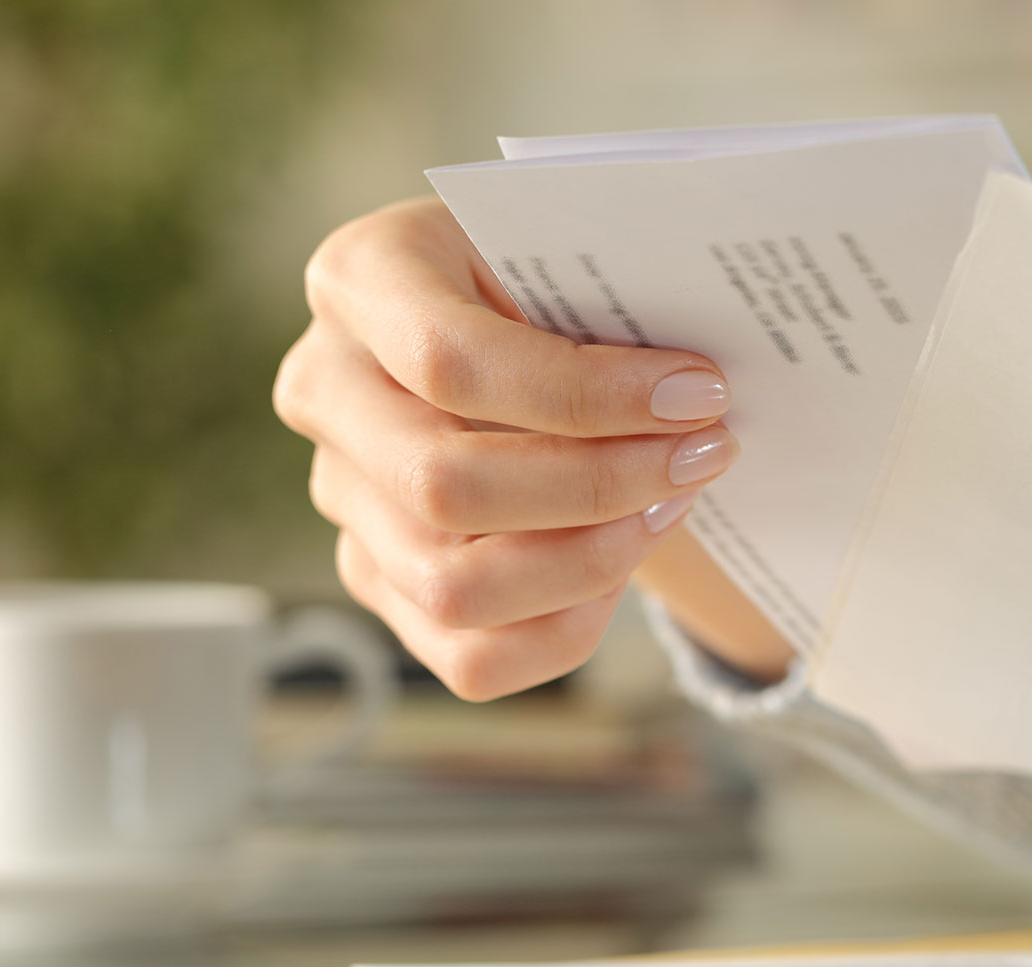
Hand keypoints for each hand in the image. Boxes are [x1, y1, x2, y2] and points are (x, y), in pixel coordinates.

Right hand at [275, 197, 739, 698]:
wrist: (521, 316)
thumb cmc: (558, 271)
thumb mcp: (573, 245)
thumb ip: (612, 288)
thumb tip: (699, 387)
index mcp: (362, 277)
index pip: (452, 362)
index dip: (587, 394)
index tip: (701, 393)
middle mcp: (327, 389)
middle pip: (446, 487)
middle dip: (601, 485)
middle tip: (704, 452)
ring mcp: (343, 495)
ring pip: (452, 588)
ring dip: (590, 562)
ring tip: (670, 505)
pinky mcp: (378, 576)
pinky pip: (470, 656)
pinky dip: (565, 627)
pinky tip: (623, 564)